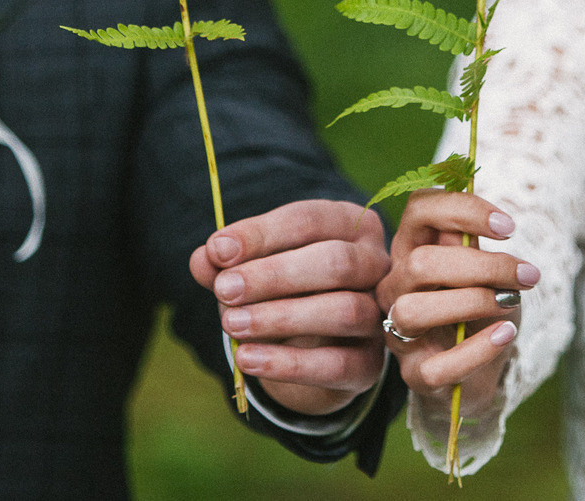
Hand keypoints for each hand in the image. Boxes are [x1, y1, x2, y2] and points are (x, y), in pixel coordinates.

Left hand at [188, 199, 390, 415]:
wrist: (311, 346)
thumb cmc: (282, 290)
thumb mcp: (252, 267)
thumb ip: (227, 262)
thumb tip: (205, 259)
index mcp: (349, 225)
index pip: (310, 220)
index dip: (261, 234)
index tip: (218, 251)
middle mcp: (374, 264)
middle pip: (335, 262)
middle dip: (274, 276)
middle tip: (224, 290)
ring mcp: (378, 315)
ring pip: (344, 310)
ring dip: (280, 318)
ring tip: (231, 325)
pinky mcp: (371, 364)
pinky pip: (338, 364)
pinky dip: (288, 364)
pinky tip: (247, 359)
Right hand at [377, 189, 533, 414]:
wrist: (478, 371)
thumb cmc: (480, 311)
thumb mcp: (484, 271)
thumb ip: (478, 246)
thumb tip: (495, 223)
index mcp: (411, 249)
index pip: (419, 210)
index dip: (463, 210)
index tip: (509, 227)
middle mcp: (396, 287)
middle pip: (420, 263)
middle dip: (481, 265)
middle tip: (526, 275)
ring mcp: (399, 333)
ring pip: (414, 311)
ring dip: (472, 302)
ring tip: (510, 303)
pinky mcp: (415, 375)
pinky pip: (437, 366)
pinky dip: (478, 349)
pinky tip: (505, 335)